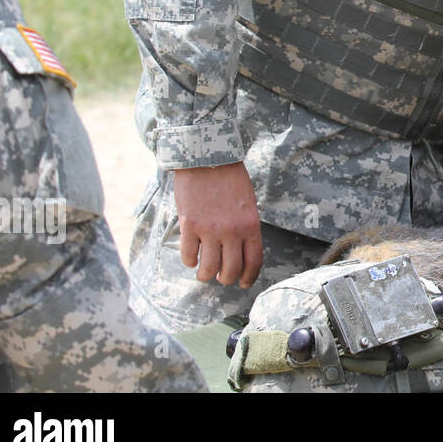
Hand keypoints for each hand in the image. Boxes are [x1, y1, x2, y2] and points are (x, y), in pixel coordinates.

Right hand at [173, 162, 263, 287]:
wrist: (208, 158)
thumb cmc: (231, 178)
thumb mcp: (248, 203)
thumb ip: (245, 227)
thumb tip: (240, 251)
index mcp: (250, 225)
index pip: (253, 261)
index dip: (248, 277)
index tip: (243, 283)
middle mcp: (232, 231)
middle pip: (230, 270)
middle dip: (225, 279)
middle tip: (221, 277)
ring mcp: (210, 229)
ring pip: (208, 268)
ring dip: (205, 275)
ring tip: (203, 274)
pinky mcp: (189, 225)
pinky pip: (189, 255)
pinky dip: (189, 261)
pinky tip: (191, 258)